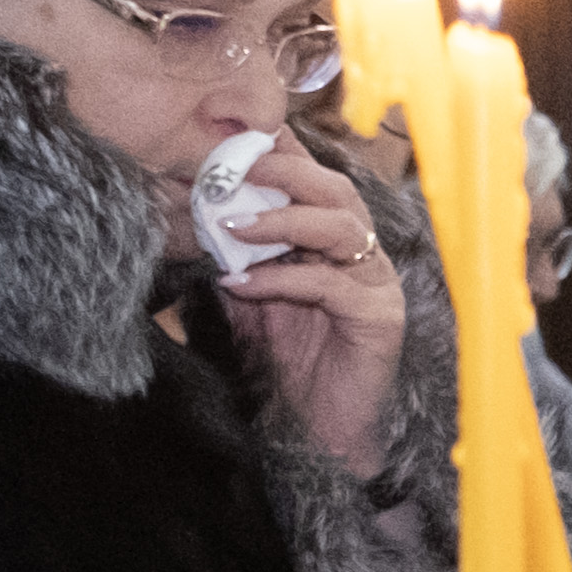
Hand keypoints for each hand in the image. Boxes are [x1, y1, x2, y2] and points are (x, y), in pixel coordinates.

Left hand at [208, 122, 406, 475]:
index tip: (227, 139)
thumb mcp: (246, 297)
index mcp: (331, 240)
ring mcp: (375, 283)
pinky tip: (241, 283)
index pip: (310, 178)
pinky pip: (333, 284)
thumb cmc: (285, 365)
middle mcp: (360, 253)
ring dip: (281, 220)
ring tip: (231, 225)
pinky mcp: (380, 317)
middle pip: (333, 189)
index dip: (277, 152)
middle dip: (281, 172)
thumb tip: (192, 211)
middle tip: (229, 171)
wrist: (314, 433)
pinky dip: (284, 279)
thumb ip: (231, 254)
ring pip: (340, 226)